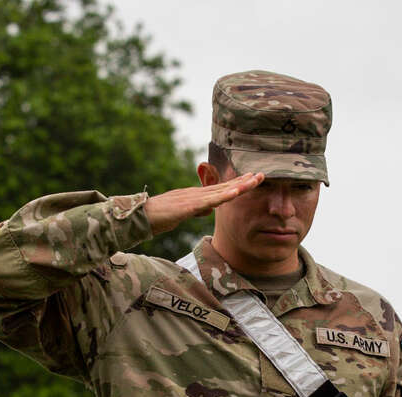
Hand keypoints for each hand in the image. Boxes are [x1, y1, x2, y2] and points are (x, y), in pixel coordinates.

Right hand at [143, 172, 263, 234]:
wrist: (139, 216)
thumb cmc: (158, 217)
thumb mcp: (182, 214)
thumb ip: (196, 210)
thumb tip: (209, 210)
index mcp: (195, 196)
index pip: (221, 189)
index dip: (238, 184)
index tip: (254, 180)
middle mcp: (196, 193)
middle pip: (224, 187)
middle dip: (244, 181)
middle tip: (263, 174)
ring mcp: (191, 199)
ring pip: (219, 192)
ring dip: (238, 186)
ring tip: (254, 181)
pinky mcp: (186, 206)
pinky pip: (208, 202)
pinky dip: (222, 196)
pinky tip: (235, 193)